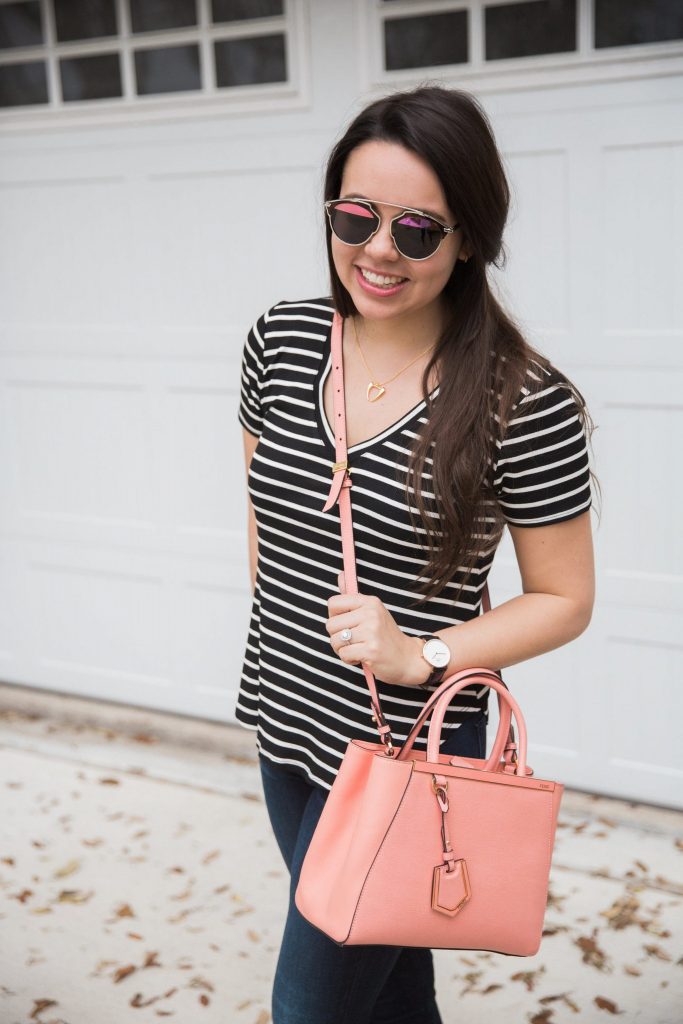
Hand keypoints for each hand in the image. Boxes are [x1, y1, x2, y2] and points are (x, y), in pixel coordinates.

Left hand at [326, 572, 430, 686]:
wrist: (407, 658)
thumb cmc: (385, 635)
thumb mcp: (372, 611)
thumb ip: (353, 596)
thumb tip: (341, 573)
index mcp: (370, 602)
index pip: (333, 603)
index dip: (335, 617)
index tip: (347, 623)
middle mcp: (371, 614)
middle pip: (330, 624)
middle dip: (337, 637)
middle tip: (354, 640)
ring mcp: (371, 632)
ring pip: (335, 641)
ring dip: (342, 649)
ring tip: (358, 648)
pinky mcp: (371, 650)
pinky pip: (343, 654)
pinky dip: (349, 659)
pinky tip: (362, 657)